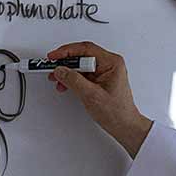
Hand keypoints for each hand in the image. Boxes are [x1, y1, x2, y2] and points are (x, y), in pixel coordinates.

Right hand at [45, 40, 153, 156]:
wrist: (124, 125)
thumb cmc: (116, 112)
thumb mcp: (91, 95)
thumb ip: (74, 80)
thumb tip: (61, 70)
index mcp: (111, 63)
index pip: (86, 50)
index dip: (67, 51)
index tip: (54, 56)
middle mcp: (109, 65)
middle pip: (82, 56)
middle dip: (65, 63)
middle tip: (52, 67)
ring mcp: (104, 72)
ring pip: (81, 66)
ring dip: (67, 72)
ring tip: (56, 78)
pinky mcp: (100, 80)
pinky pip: (83, 74)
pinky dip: (72, 79)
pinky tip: (65, 84)